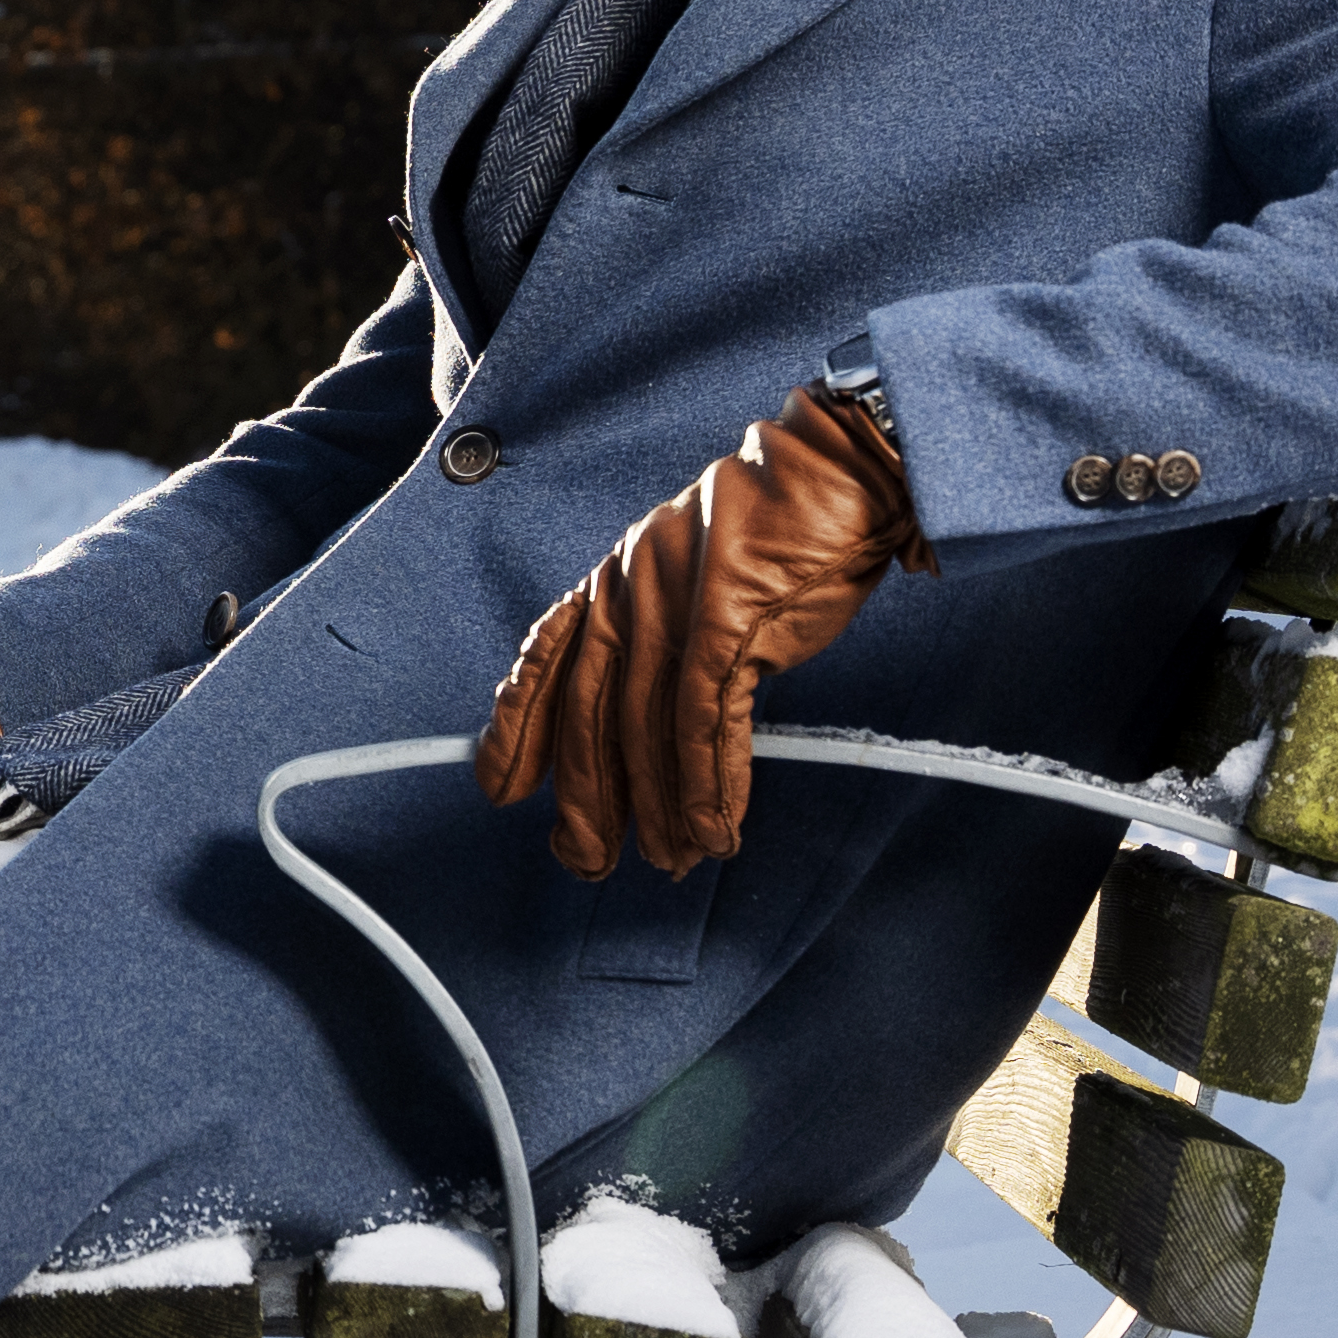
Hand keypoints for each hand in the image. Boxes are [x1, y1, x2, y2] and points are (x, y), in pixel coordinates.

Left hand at [471, 385, 927, 877]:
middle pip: (592, 713)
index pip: (546, 659)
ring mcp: (677, 603)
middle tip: (586, 859)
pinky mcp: (731, 622)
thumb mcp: (688, 579)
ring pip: (649, 728)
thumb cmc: (772, 537)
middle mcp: (630, 590)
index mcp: (612, 578)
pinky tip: (715, 826)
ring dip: (660, 807)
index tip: (499, 786)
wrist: (837, 479)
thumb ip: (654, 638)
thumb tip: (637, 724)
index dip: (516, 729)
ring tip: (669, 858)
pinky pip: (709, 721)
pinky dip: (709, 784)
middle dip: (587, 798)